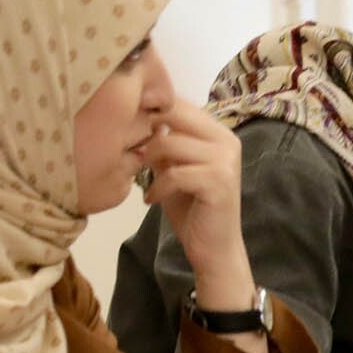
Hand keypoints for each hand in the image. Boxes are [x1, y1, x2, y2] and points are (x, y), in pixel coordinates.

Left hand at [144, 100, 249, 302]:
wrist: (214, 249)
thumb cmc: (192, 209)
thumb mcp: (173, 169)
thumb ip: (163, 143)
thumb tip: (138, 116)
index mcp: (218, 132)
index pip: (179, 103)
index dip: (150, 108)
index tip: (126, 125)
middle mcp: (226, 140)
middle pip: (175, 113)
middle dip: (146, 129)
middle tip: (132, 151)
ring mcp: (225, 160)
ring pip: (171, 142)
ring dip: (149, 160)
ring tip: (143, 178)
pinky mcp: (219, 182)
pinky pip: (175, 173)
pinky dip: (157, 187)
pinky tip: (150, 200)